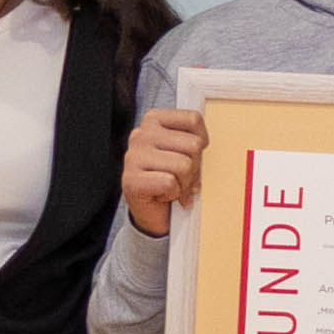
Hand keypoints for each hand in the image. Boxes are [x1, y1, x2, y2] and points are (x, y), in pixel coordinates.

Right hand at [121, 104, 206, 236]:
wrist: (153, 213)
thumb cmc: (170, 179)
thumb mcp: (184, 151)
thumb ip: (193, 139)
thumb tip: (202, 140)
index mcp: (153, 120)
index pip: (193, 119)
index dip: (201, 141)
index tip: (192, 154)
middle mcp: (141, 134)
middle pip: (193, 145)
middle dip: (194, 167)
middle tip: (183, 177)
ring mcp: (133, 157)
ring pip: (184, 165)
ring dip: (185, 183)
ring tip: (174, 186)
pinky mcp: (131, 180)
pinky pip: (170, 182)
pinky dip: (173, 193)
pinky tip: (164, 194)